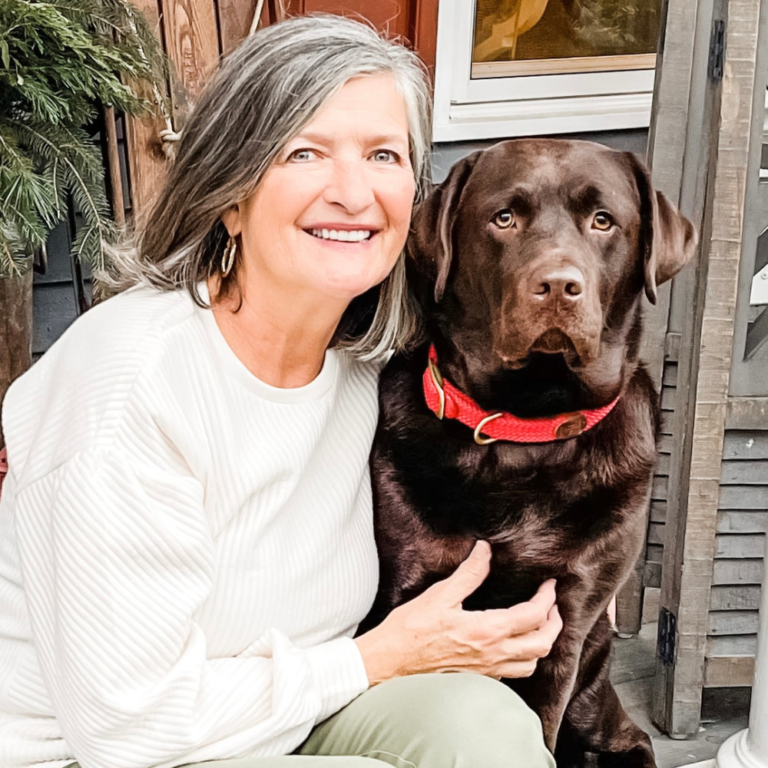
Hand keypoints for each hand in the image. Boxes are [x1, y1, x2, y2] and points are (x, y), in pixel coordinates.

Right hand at [355, 540, 562, 683]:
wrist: (390, 663)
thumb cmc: (411, 630)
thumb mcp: (440, 594)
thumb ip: (469, 573)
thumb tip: (485, 551)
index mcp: (486, 631)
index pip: (532, 615)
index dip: (547, 598)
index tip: (549, 584)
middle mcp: (492, 655)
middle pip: (542, 644)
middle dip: (554, 623)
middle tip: (552, 604)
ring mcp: (486, 671)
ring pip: (531, 664)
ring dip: (542, 643)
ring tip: (538, 625)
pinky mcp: (477, 678)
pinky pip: (513, 674)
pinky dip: (524, 658)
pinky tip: (514, 645)